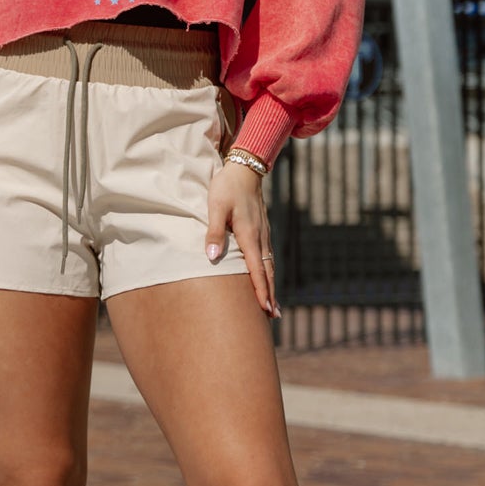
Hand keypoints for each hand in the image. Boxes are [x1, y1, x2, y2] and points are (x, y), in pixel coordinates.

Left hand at [205, 161, 277, 317]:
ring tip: (273, 306)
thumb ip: (214, 232)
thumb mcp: (216, 207)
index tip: (265, 309)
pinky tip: (267, 278)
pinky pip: (267, 257)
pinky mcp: (262, 230)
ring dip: (271, 286)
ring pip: (270, 265)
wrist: (245, 168)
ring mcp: (264, 234)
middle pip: (268, 272)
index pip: (256, 269)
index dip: (261, 290)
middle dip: (270, 294)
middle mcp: (260, 237)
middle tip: (273, 317)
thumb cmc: (226, 187)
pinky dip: (269, 272)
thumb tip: (211, 258)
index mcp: (249, 235)